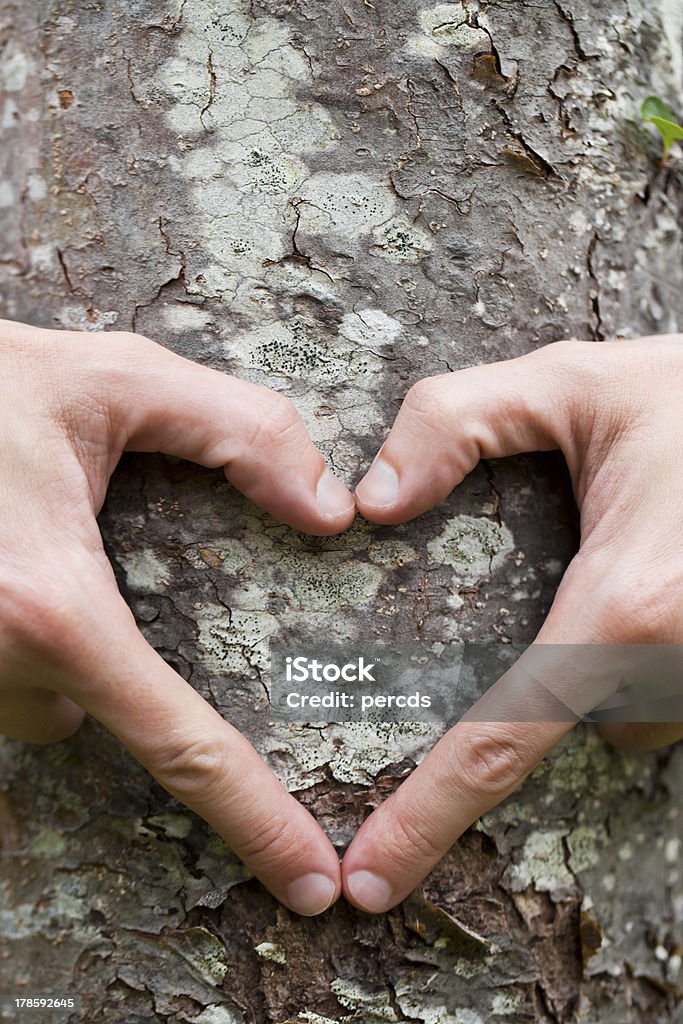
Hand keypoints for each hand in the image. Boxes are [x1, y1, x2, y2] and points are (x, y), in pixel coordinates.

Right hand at [0, 318, 355, 915]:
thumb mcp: (120, 380)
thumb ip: (242, 431)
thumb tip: (330, 509)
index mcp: (51, 604)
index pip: (179, 743)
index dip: (256, 817)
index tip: (310, 881)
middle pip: (105, 718)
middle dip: (123, 664)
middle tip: (88, 557)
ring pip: (47, 704)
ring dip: (67, 649)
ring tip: (42, 548)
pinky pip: (6, 684)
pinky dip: (27, 645)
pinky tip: (16, 569)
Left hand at [343, 336, 682, 912]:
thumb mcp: (570, 385)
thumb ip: (455, 420)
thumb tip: (370, 502)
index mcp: (627, 603)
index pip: (503, 739)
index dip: (428, 817)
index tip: (373, 878)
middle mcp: (680, 659)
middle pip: (566, 720)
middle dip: (545, 668)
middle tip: (578, 564)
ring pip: (624, 713)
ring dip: (601, 657)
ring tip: (625, 556)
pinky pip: (663, 695)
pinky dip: (637, 655)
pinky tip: (651, 580)